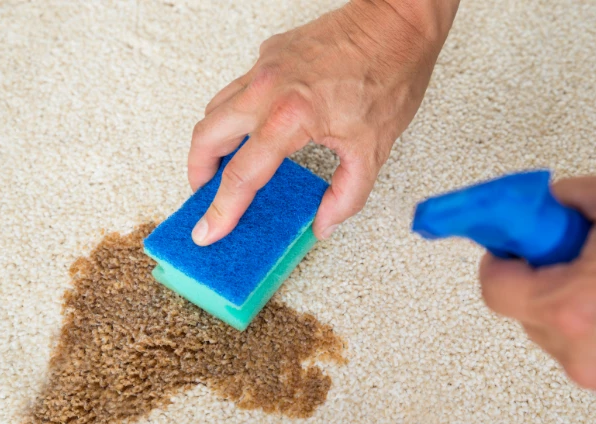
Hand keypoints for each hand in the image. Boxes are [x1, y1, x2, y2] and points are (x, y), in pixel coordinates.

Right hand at [188, 0, 458, 244]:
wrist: (397, 21)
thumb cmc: (390, 74)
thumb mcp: (373, 149)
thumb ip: (346, 196)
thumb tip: (324, 224)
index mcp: (291, 117)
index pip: (240, 175)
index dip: (221, 210)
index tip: (208, 231)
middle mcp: (267, 88)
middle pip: (206, 136)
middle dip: (198, 172)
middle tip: (205, 194)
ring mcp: (264, 66)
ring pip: (215, 108)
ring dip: (211, 141)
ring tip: (223, 165)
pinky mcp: (269, 53)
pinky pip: (236, 87)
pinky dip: (233, 113)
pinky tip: (252, 128)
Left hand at [480, 172, 595, 423]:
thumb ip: (571, 198)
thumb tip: (544, 205)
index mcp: (574, 306)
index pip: (495, 290)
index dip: (501, 263)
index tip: (510, 250)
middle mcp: (585, 355)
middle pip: (531, 315)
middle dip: (546, 284)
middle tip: (581, 260)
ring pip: (565, 341)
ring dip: (581, 314)